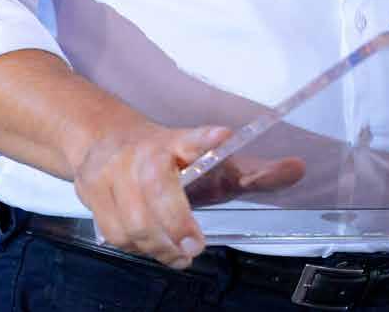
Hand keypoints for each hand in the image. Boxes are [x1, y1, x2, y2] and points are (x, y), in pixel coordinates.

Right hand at [71, 120, 302, 268]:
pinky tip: (154, 247)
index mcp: (175, 140)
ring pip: (133, 220)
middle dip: (177, 224)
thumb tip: (298, 169)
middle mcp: (142, 152)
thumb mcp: (211, 159)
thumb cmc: (169, 157)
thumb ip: (253, 171)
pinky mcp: (90, 192)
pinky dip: (136, 246)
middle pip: (157, 192)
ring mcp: (112, 172)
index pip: (193, 138)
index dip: (206, 139)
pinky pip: (114, 232)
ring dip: (158, 245)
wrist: (104, 140)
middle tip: (195, 246)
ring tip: (180, 254)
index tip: (223, 135)